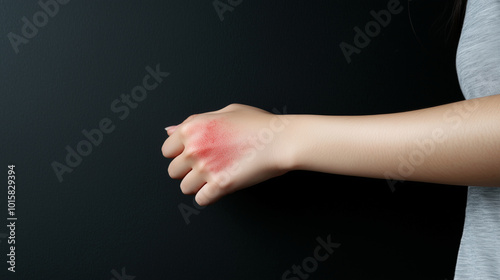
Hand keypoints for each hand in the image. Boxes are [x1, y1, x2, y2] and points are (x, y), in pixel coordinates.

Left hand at [161, 103, 291, 205]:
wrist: (280, 140)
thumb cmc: (258, 124)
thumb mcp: (225, 112)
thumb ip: (195, 122)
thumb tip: (171, 131)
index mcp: (192, 128)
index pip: (167, 150)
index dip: (179, 154)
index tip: (192, 155)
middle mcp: (194, 148)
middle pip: (173, 171)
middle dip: (187, 170)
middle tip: (205, 166)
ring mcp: (206, 168)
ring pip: (185, 187)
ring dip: (197, 185)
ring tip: (213, 178)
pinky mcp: (220, 185)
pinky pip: (201, 200)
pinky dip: (209, 197)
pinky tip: (219, 189)